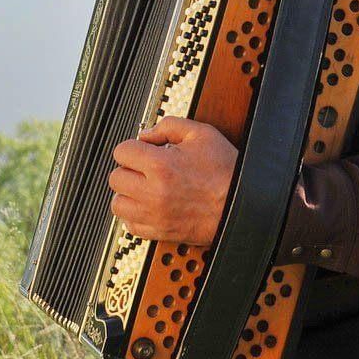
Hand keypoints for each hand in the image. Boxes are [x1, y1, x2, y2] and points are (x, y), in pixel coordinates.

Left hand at [109, 116, 237, 244]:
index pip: (122, 151)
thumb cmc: (225, 171)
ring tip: (144, 187)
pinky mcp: (159, 232)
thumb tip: (147, 134)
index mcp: (161, 165)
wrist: (242, 204)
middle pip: (116, 177)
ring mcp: (155, 215)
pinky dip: (135, 215)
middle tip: (144, 168)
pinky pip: (130, 226)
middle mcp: (153, 192)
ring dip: (128, 193)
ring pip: (118, 204)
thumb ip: (169, 126)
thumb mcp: (202, 134)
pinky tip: (149, 205)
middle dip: (129, 169)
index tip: (143, 150)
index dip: (133, 147)